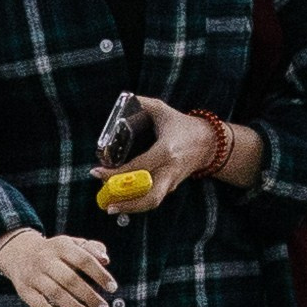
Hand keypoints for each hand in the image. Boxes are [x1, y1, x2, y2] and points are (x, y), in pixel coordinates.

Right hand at [0, 228, 119, 306]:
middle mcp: (45, 260)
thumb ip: (91, 249)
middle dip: (90, 296)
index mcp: (61, 246)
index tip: (113, 288)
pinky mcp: (24, 291)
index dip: (99, 274)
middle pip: (70, 279)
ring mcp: (33, 276)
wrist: (19, 253)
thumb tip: (105, 260)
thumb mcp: (72, 244)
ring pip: (56, 294)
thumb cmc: (56, 252)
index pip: (84, 260)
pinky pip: (40, 306)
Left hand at [112, 96, 237, 209]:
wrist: (209, 143)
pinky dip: (138, 203)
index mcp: (166, 151)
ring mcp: (172, 181)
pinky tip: (123, 202)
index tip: (97, 172)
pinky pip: (154, 199)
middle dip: (127, 203)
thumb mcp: (164, 111)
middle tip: (107, 203)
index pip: (138, 167)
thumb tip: (125, 98)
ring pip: (152, 202)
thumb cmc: (183, 126)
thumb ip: (144, 103)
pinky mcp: (172, 187)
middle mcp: (170, 170)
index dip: (116, 173)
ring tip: (111, 207)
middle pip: (149, 196)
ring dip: (131, 208)